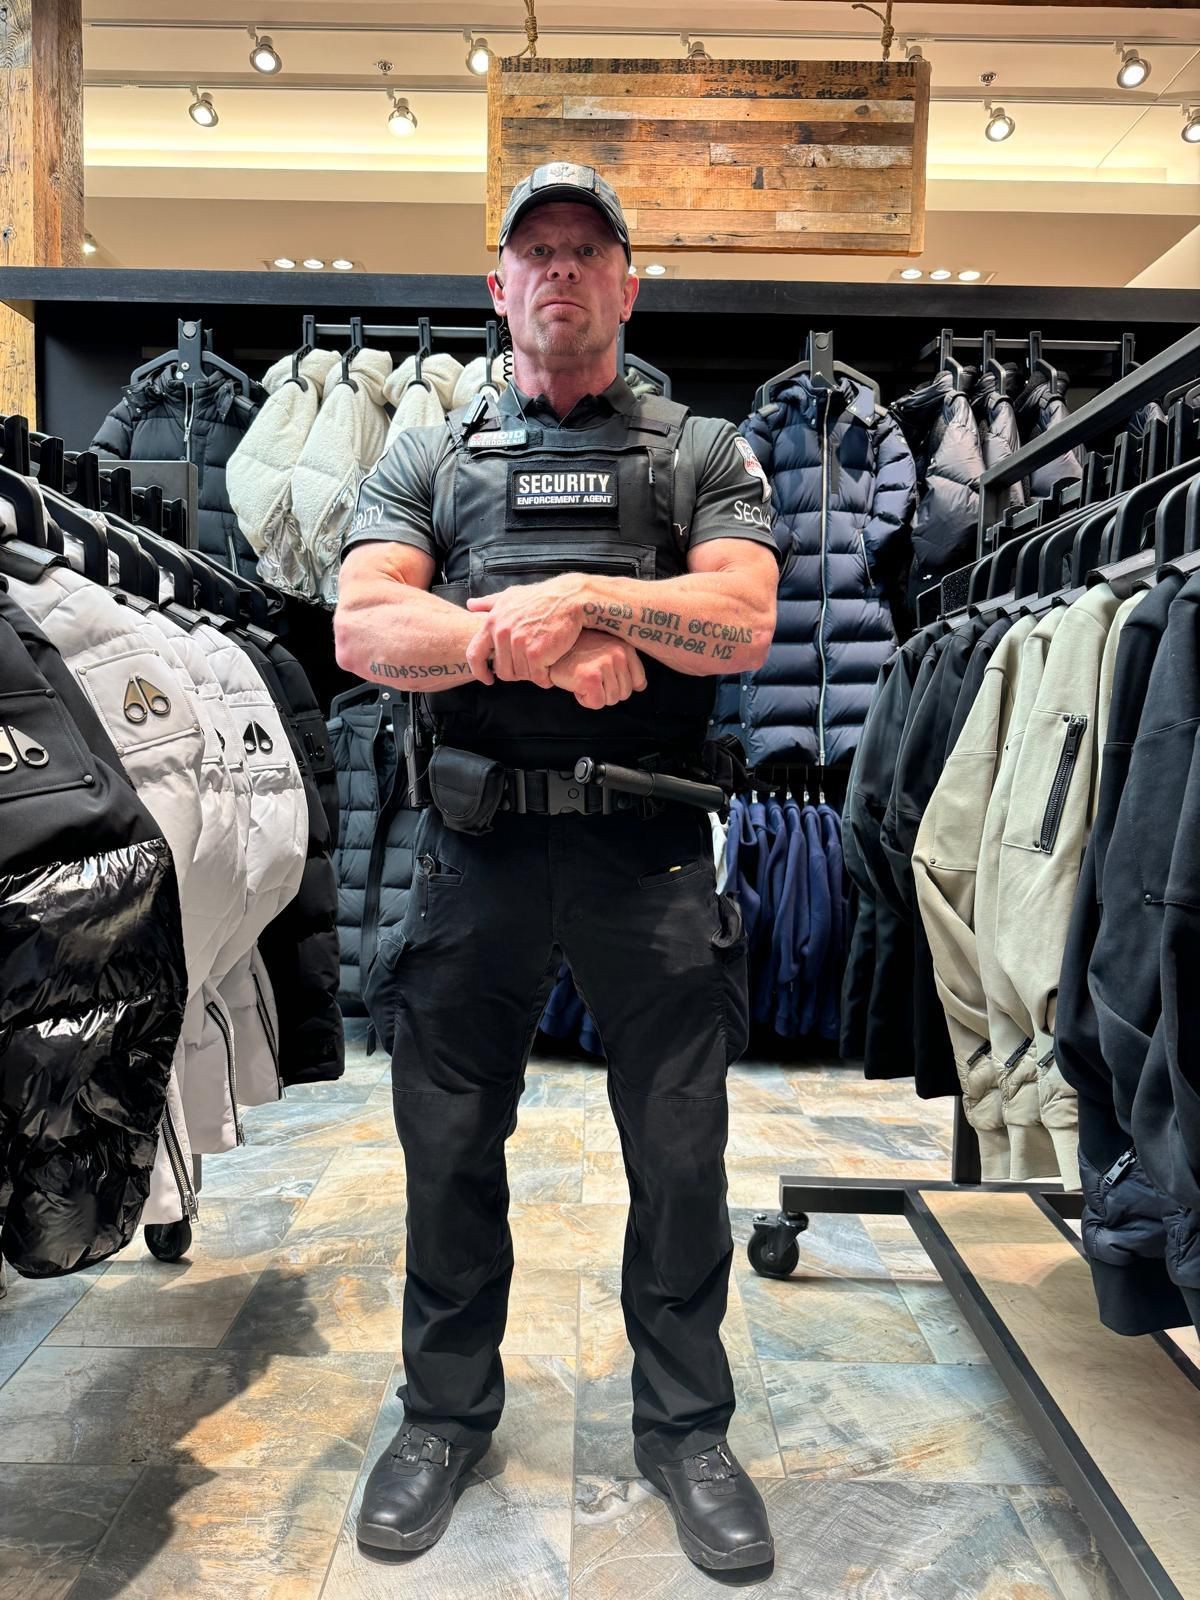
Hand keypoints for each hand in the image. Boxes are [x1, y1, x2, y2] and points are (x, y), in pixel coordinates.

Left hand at [466, 576, 586, 687]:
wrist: (569, 598)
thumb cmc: (542, 597)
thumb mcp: (511, 595)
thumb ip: (489, 603)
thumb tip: (471, 605)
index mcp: (493, 622)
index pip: (474, 654)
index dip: (479, 671)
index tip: (488, 678)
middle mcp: (502, 634)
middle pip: (503, 671)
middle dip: (517, 672)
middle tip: (531, 665)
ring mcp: (519, 644)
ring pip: (522, 675)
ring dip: (534, 674)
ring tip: (544, 662)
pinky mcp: (536, 653)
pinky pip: (537, 678)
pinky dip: (546, 678)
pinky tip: (551, 668)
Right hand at [548, 631, 647, 709]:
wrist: (552, 648)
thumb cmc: (577, 651)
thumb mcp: (607, 651)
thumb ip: (627, 667)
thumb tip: (641, 686)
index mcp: (625, 648)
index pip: (638, 682)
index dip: (619, 684)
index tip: (604, 676)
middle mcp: (618, 655)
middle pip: (624, 694)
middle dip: (606, 691)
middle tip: (590, 676)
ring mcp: (605, 665)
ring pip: (611, 700)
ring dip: (594, 694)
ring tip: (583, 678)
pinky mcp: (591, 678)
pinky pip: (597, 703)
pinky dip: (584, 699)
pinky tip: (577, 684)